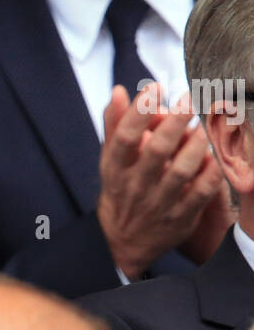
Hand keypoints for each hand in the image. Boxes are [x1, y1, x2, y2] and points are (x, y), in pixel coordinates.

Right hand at [97, 85, 223, 279]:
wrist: (123, 241)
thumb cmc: (120, 190)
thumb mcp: (110, 160)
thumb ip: (115, 125)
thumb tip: (119, 90)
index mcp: (115, 169)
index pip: (124, 137)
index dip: (139, 111)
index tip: (155, 88)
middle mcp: (135, 186)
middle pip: (156, 150)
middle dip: (175, 121)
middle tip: (189, 98)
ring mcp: (158, 203)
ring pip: (181, 171)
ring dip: (197, 144)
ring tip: (206, 123)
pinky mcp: (180, 217)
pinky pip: (201, 192)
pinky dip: (211, 172)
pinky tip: (217, 153)